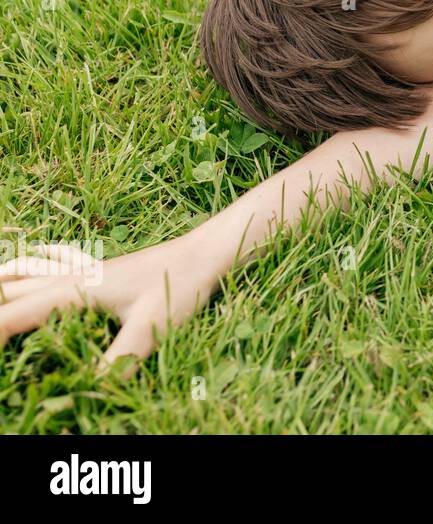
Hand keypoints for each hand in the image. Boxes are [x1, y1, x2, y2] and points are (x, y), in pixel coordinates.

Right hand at [0, 236, 220, 377]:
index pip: (13, 314)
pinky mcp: (100, 271)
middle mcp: (71, 277)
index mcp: (74, 289)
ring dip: (7, 286)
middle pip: (12, 292)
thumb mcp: (150, 327)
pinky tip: (34, 263)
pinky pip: (55, 263)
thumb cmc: (179, 284)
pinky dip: (33, 266)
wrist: (204, 253)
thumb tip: (93, 388)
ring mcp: (85, 271)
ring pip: (28, 274)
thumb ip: (121, 358)